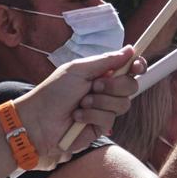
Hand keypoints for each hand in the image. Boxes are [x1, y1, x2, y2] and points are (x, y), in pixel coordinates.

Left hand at [14, 45, 142, 163]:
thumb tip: (130, 50)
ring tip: (81, 102)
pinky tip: (77, 116)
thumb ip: (106, 61)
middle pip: (131, 86)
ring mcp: (104, 110)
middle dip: (115, 85)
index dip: (137, 66)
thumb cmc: (53, 92)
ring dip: (100, 101)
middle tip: (95, 85)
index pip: (128, 69)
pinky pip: (109, 119)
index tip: (137, 66)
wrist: (39, 119)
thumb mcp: (79, 70)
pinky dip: (92, 115)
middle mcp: (106, 91)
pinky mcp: (101, 127)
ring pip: (123, 104)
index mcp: (101, 74)